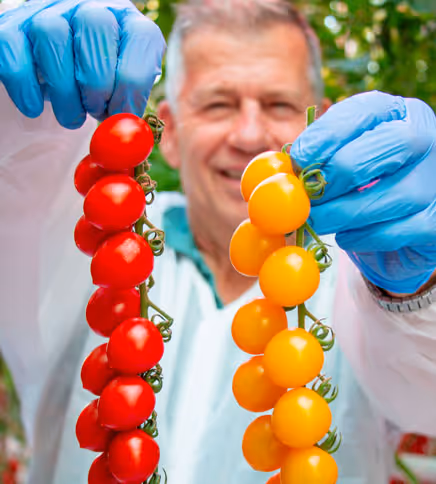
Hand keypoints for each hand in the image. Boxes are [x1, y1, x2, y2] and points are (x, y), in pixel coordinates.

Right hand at [0, 0, 164, 128]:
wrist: (60, 75)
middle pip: (95, 26)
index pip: (141, 36)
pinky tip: (36, 107)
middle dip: (97, 82)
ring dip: (64, 90)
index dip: (133, 83)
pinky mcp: (13, 29)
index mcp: (127, 22)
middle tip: (95, 110)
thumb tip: (129, 132)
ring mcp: (48, 12)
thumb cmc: (100, 87)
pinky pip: (14, 54)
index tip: (123, 114)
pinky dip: (26, 89)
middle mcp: (90, 6)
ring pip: (52, 36)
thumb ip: (129, 107)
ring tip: (71, 115)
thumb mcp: (123, 93)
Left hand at [291, 91, 435, 293]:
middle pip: (384, 147)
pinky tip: (346, 236)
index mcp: (395, 114)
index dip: (325, 137)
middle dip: (334, 177)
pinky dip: (362, 237)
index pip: (362, 112)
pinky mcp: (435, 221)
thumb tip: (278, 170)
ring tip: (316, 221)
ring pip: (390, 196)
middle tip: (304, 198)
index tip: (296, 161)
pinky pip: (395, 231)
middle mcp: (423, 139)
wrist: (394, 227)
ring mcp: (435, 180)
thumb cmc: (358, 187)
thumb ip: (313, 160)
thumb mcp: (335, 164)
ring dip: (341, 214)